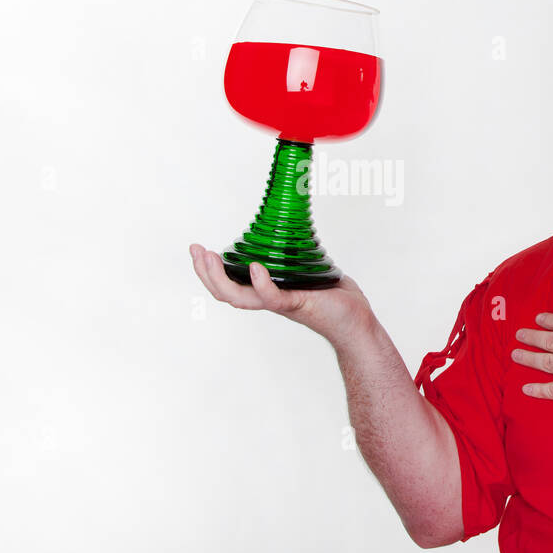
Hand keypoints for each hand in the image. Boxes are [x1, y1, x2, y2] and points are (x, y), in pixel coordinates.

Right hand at [189, 244, 375, 350]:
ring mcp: (281, 303)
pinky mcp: (298, 303)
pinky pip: (273, 297)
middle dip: (205, 272)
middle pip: (226, 292)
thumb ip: (295, 258)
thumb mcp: (307, 273)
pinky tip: (254, 268)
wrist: (356, 323)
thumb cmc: (334, 299)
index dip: (209, 271)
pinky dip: (261, 284)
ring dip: (221, 279)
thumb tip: (292, 229)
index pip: (229, 285)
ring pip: (241, 297)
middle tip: (196, 251)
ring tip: (210, 258)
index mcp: (267, 292)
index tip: (198, 249)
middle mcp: (268, 299)